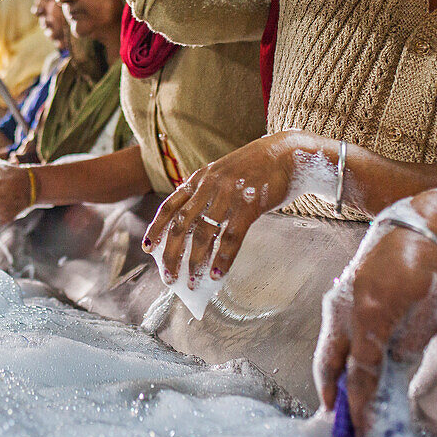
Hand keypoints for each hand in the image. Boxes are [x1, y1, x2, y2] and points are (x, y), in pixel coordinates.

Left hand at [142, 131, 319, 285]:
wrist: (289, 153)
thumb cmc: (256, 169)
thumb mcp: (224, 174)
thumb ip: (208, 194)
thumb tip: (194, 228)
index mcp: (200, 179)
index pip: (170, 206)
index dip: (156, 228)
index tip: (147, 249)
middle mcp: (209, 186)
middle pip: (181, 225)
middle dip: (172, 253)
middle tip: (168, 278)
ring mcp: (229, 195)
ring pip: (203, 233)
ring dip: (195, 261)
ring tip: (192, 283)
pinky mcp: (250, 205)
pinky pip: (231, 236)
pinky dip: (223, 258)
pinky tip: (218, 274)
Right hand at [313, 222, 436, 436]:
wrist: (412, 229)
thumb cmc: (428, 271)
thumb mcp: (430, 318)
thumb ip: (408, 352)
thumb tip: (390, 381)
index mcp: (372, 316)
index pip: (360, 373)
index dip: (360, 406)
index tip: (361, 429)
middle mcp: (344, 310)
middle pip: (329, 365)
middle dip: (331, 397)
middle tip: (337, 424)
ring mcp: (335, 302)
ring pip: (326, 351)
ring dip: (331, 380)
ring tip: (339, 404)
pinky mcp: (335, 298)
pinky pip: (331, 336)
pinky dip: (334, 359)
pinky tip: (343, 373)